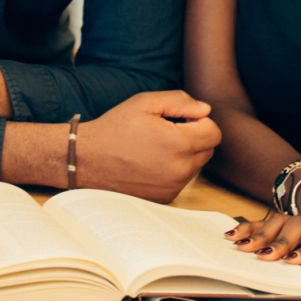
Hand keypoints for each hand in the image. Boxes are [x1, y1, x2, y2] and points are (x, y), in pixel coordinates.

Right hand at [76, 91, 220, 202]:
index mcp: (178, 143)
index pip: (214, 132)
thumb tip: (205, 110)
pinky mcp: (164, 198)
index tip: (180, 118)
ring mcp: (172, 187)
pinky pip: (181, 180)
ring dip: (185, 154)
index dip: (200, 121)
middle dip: (194, 137)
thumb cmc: (114, 128)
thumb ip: (179, 101)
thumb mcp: (145, 103)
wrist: (87, 160)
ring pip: (196, 166)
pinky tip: (150, 161)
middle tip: (166, 130)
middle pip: (208, 150)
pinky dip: (173, 169)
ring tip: (156, 145)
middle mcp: (179, 169)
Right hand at [228, 175, 300, 273]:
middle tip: (265, 256)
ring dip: (260, 235)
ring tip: (242, 247)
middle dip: (280, 242)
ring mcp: (298, 217)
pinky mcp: (285, 217)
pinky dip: (249, 227)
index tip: (295, 258)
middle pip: (296, 228)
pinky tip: (233, 235)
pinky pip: (266, 221)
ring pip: (278, 223)